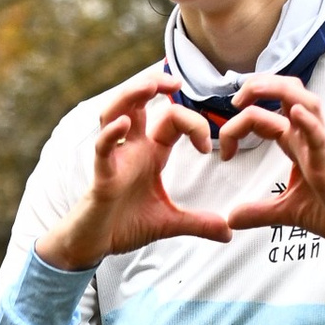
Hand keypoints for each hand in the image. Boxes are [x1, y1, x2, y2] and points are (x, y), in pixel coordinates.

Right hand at [36, 70, 233, 268]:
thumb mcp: (170, 223)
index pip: (171, 120)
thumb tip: (229, 232)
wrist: (96, 244)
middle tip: (175, 80)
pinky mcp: (101, 176)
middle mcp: (132, 149)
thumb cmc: (125, 224)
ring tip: (148, 86)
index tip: (207, 147)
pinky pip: (102, 150)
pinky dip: (110, 135)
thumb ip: (199, 223)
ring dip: (130, 96)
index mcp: (150, 153)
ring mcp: (115, 159)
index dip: (192, 124)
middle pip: (136, 103)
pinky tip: (121, 125)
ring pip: (114, 114)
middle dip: (153, 85)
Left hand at [211, 82, 324, 255]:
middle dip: (259, 85)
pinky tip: (295, 114)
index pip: (265, 115)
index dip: (239, 125)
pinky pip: (320, 137)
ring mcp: (321, 149)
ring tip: (255, 91)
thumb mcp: (287, 212)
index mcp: (297, 144)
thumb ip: (259, 212)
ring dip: (279, 90)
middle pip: (289, 92)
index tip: (225, 153)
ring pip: (306, 103)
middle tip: (234, 101)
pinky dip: (308, 123)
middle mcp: (308, 138)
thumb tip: (231, 219)